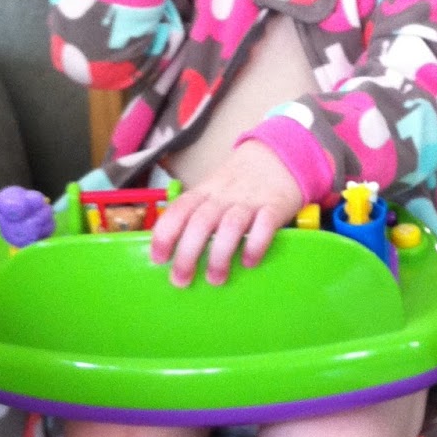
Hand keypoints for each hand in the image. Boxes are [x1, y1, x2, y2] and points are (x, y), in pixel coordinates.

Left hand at [150, 142, 304, 286]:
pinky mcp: (275, 206)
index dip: (165, 235)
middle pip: (200, 223)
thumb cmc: (239, 184)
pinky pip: (264, 225)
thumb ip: (197, 215)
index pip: (178, 211)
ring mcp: (249, 201)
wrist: (278, 156)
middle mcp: (223, 197)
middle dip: (187, 254)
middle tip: (181, 280)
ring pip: (230, 226)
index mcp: (204, 193)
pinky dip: (255, 246)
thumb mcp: (213, 191)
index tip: (158, 259)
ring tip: (215, 279)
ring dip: (219, 256)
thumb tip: (176, 252)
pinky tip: (249, 262)